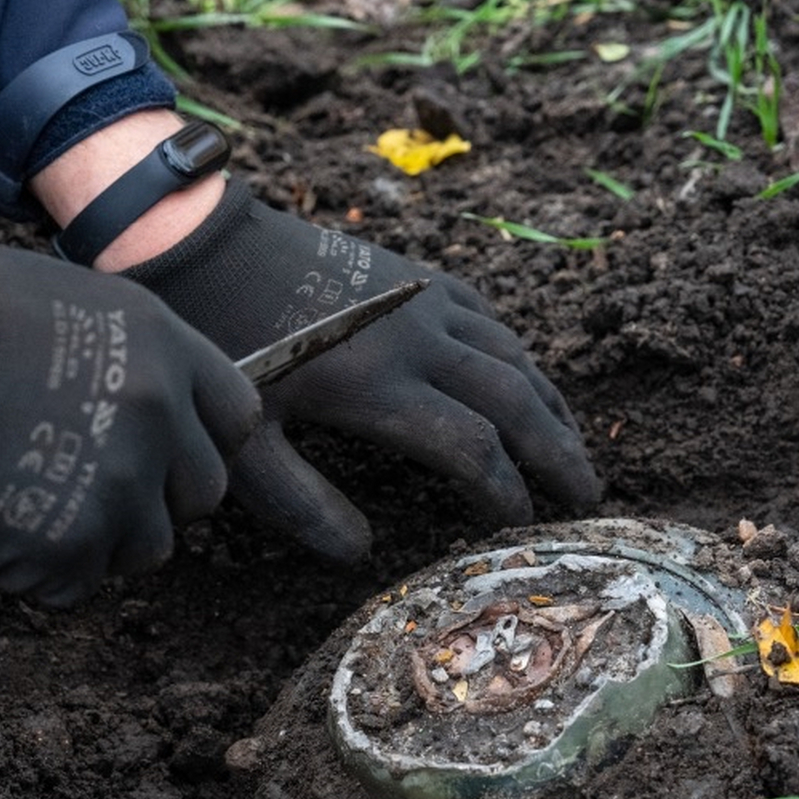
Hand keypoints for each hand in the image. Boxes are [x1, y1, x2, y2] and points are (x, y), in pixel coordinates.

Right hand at [0, 241, 258, 604]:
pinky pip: (76, 583)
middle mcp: (155, 414)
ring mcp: (117, 487)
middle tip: (81, 482)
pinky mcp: (68, 551)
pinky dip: (36, 571)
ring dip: (95, 538)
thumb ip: (117, 352)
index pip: (234, 414)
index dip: (198, 438)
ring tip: (21, 498)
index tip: (162, 447)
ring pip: (144, 547)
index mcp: (158, 343)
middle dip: (153, 496)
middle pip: (199, 492)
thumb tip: (139, 388)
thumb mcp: (51, 299)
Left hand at [121, 178, 600, 561]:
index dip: (506, 492)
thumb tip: (359, 555)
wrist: (208, 243)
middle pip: (515, 401)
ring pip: (512, 355)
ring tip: (574, 446)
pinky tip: (529, 376)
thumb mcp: (244, 436)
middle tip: (589, 498)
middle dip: (557, 453)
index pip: (472, 448)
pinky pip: (488, 317)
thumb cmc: (223, 344)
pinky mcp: (416, 276)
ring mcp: (423, 301)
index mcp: (381, 387)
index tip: (521, 527)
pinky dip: (520, 354)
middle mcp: (419, 341)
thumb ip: (299, 500)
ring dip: (550, 405)